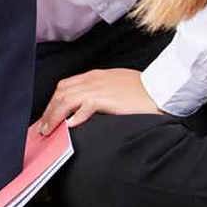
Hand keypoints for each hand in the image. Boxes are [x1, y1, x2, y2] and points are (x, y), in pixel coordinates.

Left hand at [36, 68, 161, 136]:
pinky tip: (69, 126)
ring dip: (55, 115)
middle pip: (61, 92)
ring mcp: (99, 87)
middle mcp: (93, 79)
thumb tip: (86, 109)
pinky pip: (85, 106)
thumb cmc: (143, 89)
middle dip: (49, 110)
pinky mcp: (107, 97)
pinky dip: (75, 115)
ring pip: (67, 99)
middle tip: (43, 127)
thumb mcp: (116, 86)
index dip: (54, 101)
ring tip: (49, 130)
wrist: (163, 87)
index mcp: (95, 76)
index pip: (65, 86)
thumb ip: (100, 93)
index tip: (48, 115)